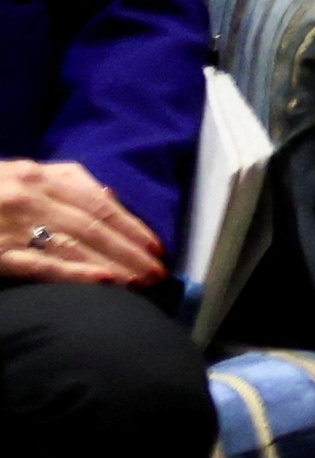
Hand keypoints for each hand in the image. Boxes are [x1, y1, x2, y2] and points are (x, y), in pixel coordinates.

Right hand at [0, 157, 168, 287]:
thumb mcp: (18, 175)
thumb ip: (64, 181)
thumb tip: (109, 198)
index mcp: (39, 175)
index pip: (99, 203)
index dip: (132, 226)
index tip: (157, 247)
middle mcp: (30, 195)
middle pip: (94, 225)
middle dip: (131, 250)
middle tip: (158, 273)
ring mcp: (12, 224)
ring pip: (76, 245)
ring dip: (115, 264)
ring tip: (141, 282)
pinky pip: (42, 264)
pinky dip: (77, 272)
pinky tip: (105, 281)